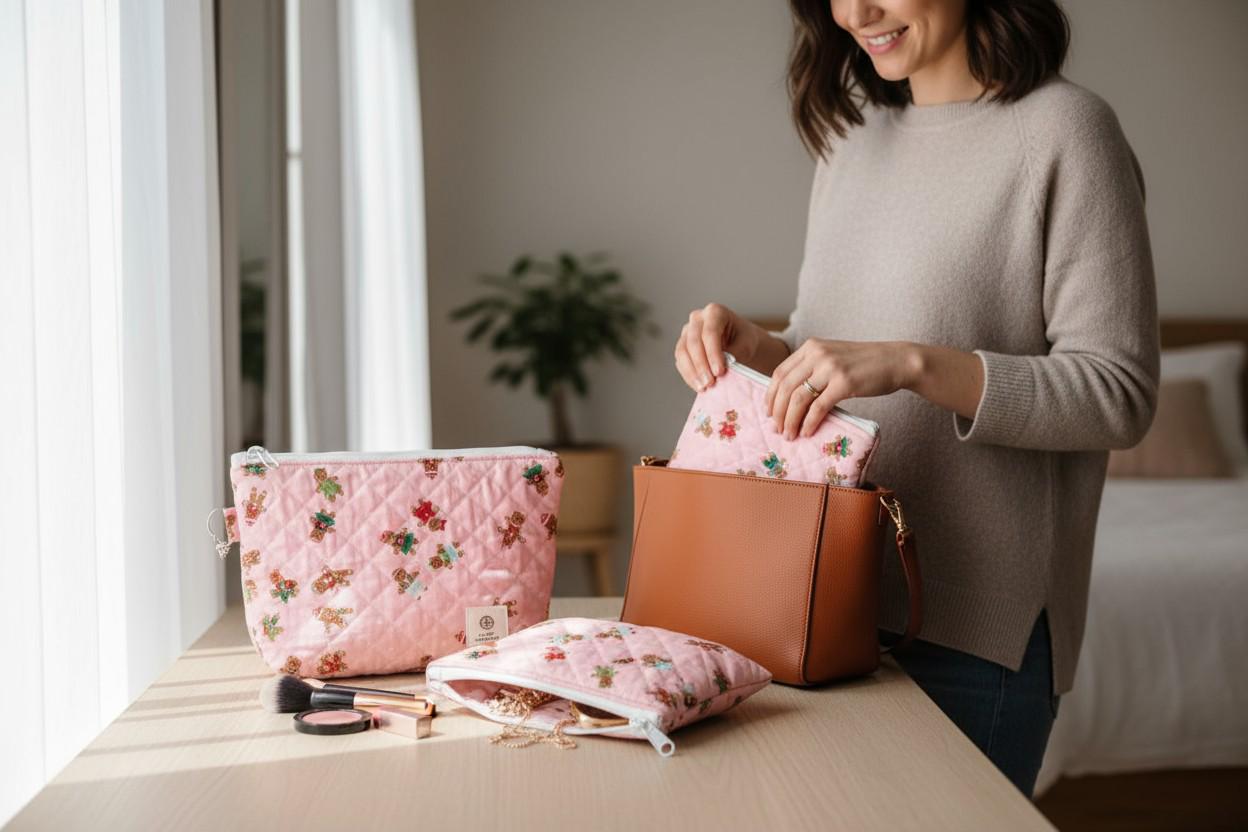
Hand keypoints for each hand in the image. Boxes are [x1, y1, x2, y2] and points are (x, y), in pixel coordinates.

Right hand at [673, 303, 766, 391]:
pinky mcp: (682, 346)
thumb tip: (724, 368)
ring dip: (692, 372)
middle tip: (710, 382)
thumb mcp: (746, 344)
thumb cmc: (743, 339)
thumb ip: (734, 354)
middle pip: (693, 342)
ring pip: (682, 352)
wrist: (739, 342)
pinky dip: (689, 375)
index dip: (713, 354)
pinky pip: (680, 361)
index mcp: (715, 312)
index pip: (710, 333)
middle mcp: (697, 318)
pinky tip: (698, 386)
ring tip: (703, 387)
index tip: (720, 372)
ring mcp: (687, 332)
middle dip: (701, 365)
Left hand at [765, 338, 920, 438]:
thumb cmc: (864, 364)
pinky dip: (809, 422)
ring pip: (798, 398)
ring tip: (789, 434)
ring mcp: (831, 367)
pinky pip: (818, 407)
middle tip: (776, 429)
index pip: (780, 373)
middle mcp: (817, 354)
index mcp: (811, 347)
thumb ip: (812, 369)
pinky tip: (807, 432)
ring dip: (790, 420)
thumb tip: (789, 399)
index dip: (770, 395)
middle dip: (777, 411)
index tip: (768, 412)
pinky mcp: (844, 383)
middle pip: (785, 387)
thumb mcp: (833, 358)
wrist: (896, 361)